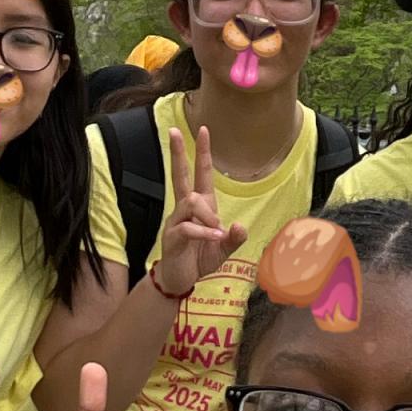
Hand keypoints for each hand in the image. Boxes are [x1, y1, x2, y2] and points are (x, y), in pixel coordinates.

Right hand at [154, 124, 246, 294]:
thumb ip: (235, 237)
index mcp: (201, 207)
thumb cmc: (200, 259)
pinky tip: (214, 238)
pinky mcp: (172, 237)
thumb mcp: (224, 248)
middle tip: (173, 130)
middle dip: (178, 153)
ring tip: (217, 232)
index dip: (202, 152)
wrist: (181, 281)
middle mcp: (186, 209)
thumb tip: (239, 226)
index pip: (201, 174)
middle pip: (180, 175)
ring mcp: (176, 221)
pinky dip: (204, 232)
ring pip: (190, 202)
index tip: (203, 130)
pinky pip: (188, 226)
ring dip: (207, 215)